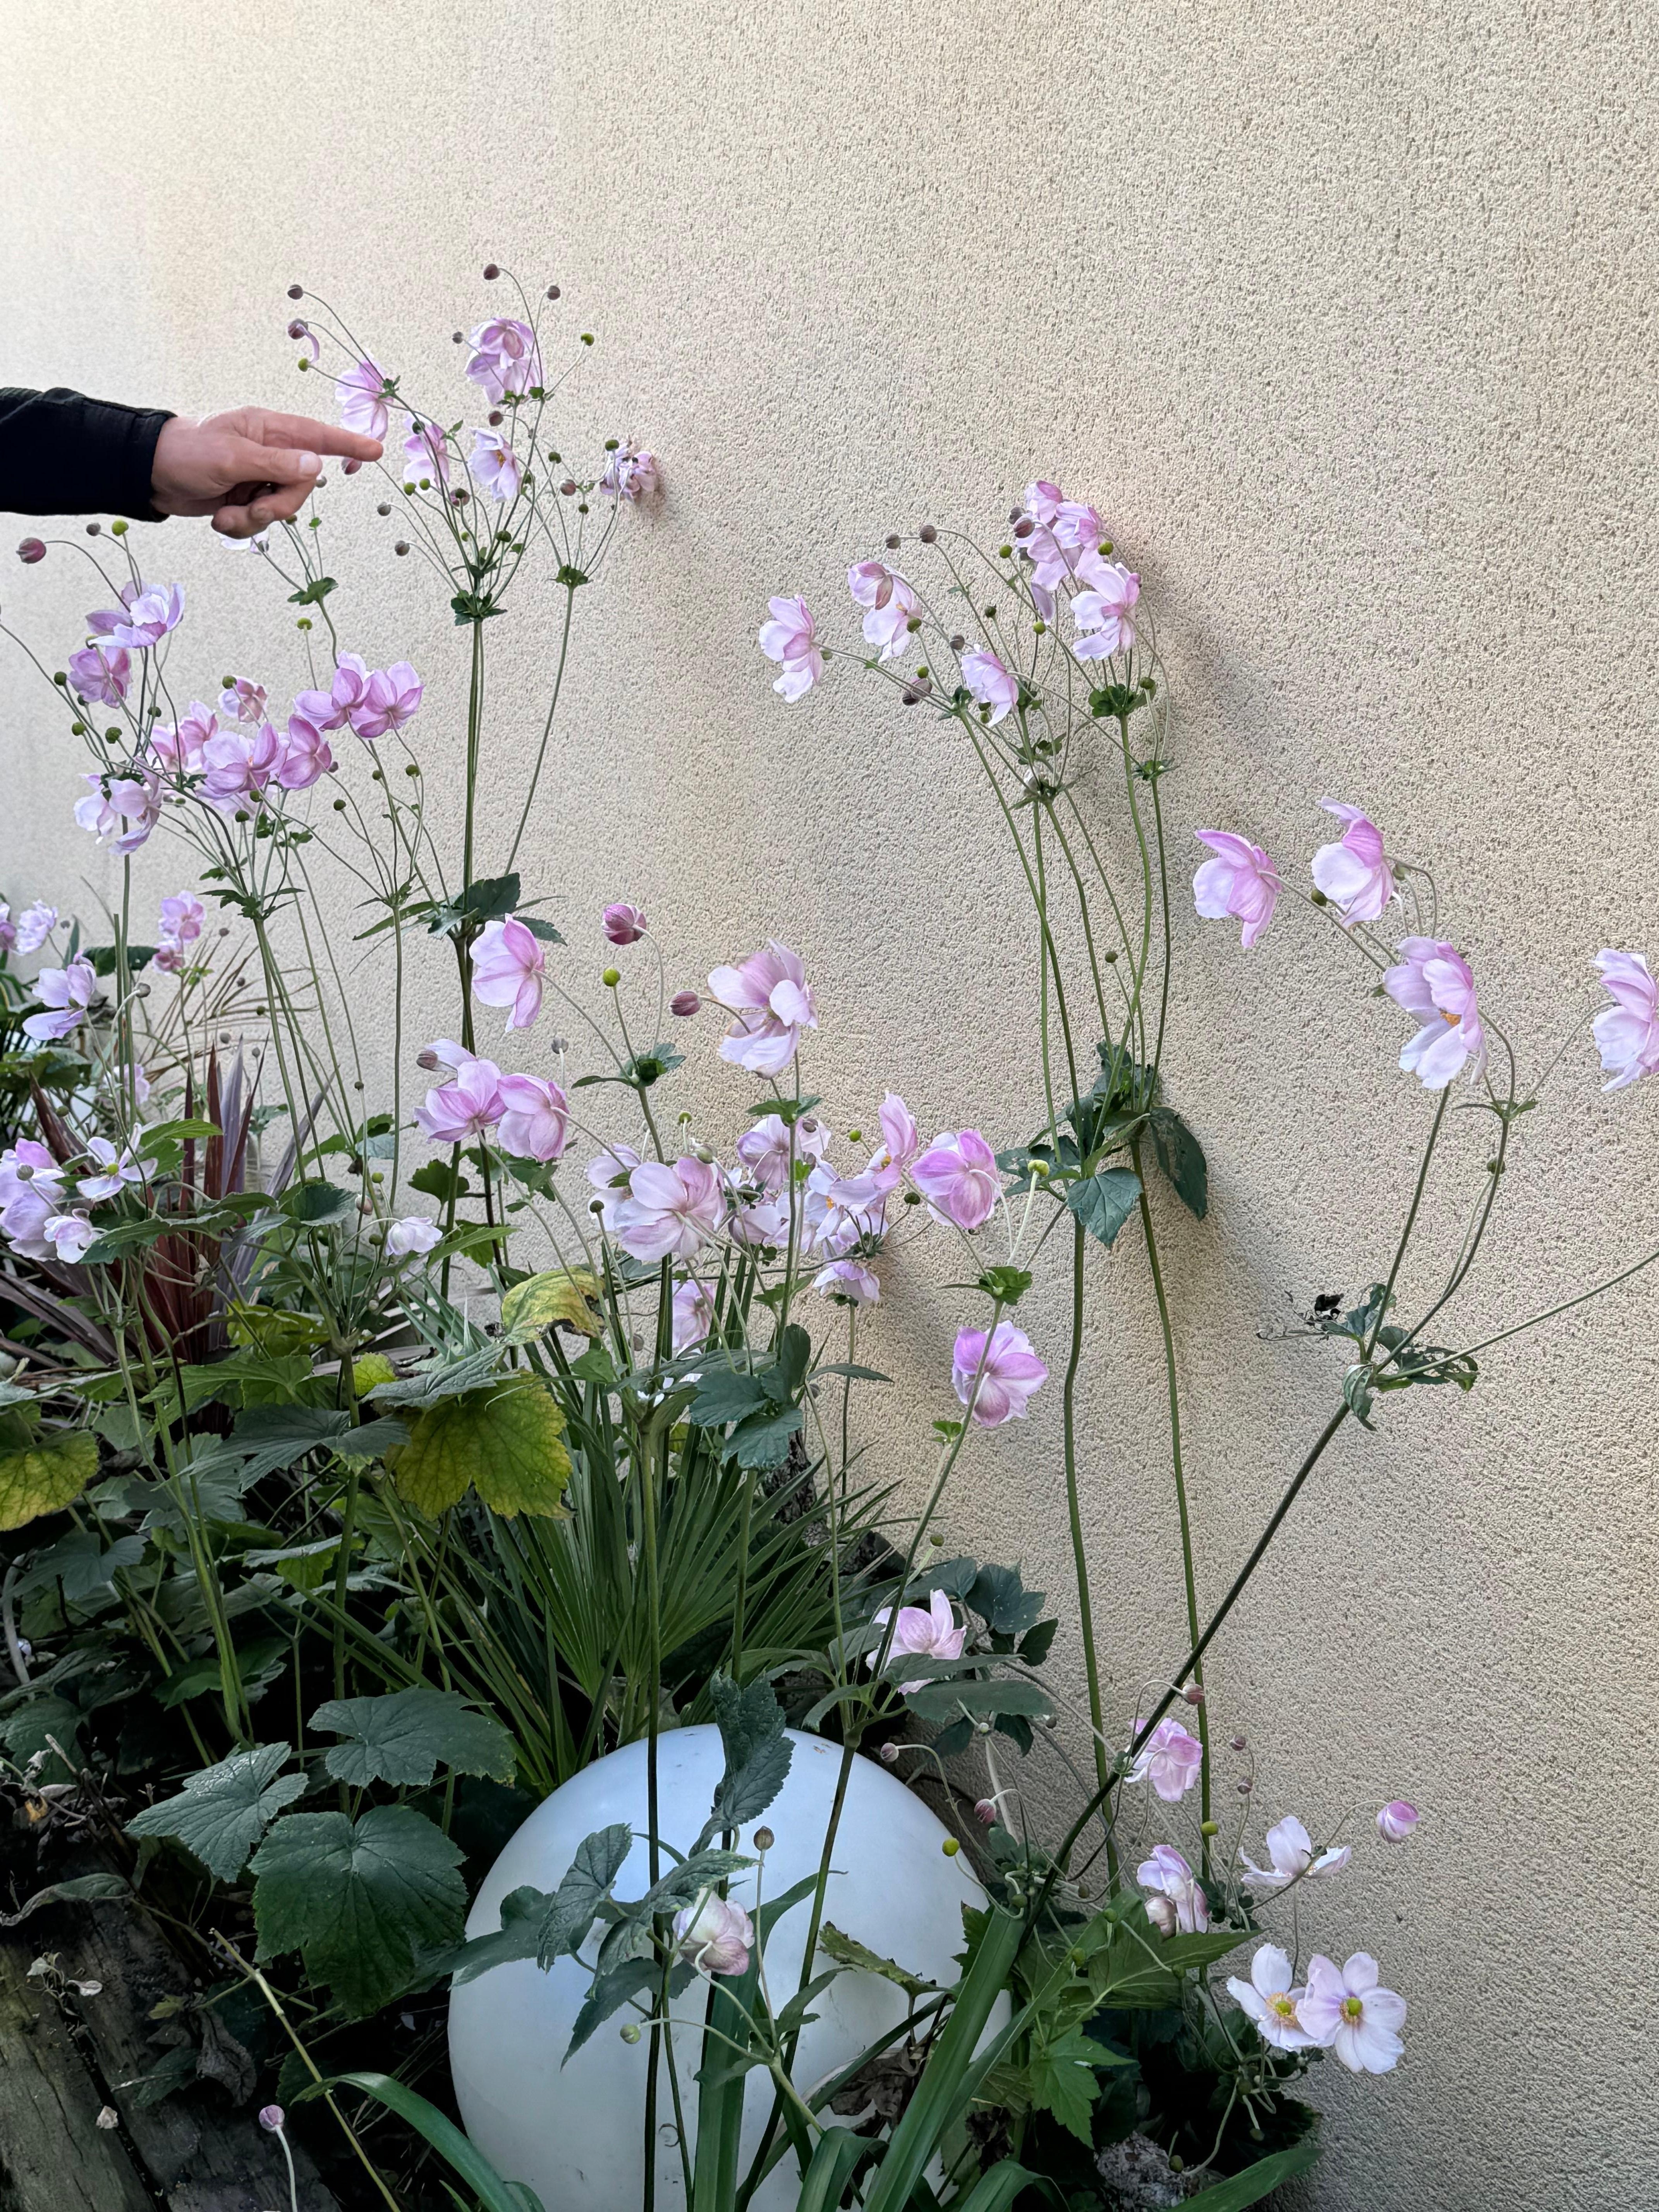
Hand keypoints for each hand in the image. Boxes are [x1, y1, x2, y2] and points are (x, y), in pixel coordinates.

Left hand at [150, 408, 383, 537]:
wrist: (150, 476)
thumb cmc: (186, 453)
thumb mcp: (230, 457)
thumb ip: (274, 463)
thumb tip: (315, 466)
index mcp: (267, 430)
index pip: (316, 436)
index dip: (347, 444)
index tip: (375, 451)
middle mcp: (268, 453)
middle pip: (301, 487)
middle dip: (278, 505)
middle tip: (251, 508)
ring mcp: (259, 478)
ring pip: (283, 509)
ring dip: (254, 520)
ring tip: (226, 515)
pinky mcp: (247, 500)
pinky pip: (262, 523)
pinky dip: (242, 526)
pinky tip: (220, 518)